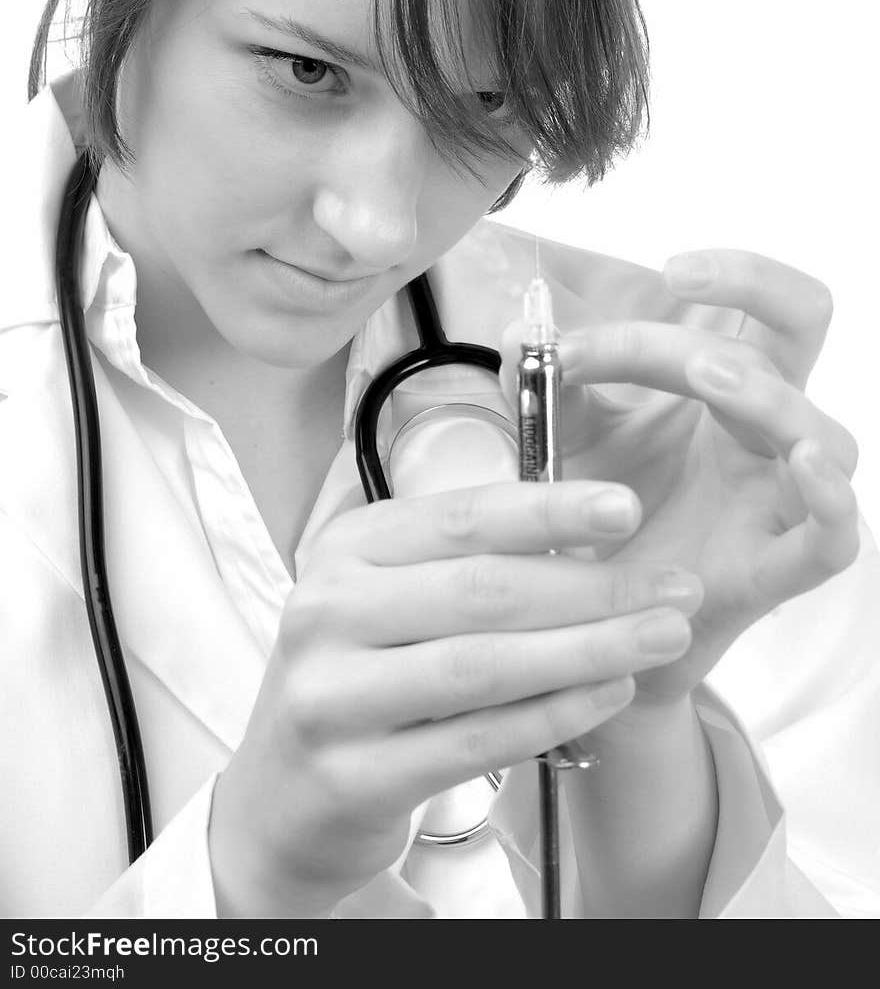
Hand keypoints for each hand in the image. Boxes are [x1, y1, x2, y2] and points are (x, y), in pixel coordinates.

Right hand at [208, 479, 704, 916]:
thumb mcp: (387, 597)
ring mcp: (331, 696)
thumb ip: (462, 558)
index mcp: (345, 550)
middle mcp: (326, 612)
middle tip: (676, 587)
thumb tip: (590, 526)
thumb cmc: (361, 677)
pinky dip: (553, 715)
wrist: (280, 798)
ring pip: (484, 666)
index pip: (461, 519)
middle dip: (593, 588)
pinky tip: (609, 694)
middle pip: (483, 592)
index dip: (549, 510)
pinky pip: (475, 741)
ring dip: (588, 649)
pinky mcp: (351, 774)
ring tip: (663, 637)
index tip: (627, 508)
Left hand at [500, 249, 860, 705]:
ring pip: (819, 426)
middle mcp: (766, 428)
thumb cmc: (606, 521)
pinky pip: (836, 535)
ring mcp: (780, 496)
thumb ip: (547, 393)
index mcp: (724, 387)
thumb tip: (517, 338)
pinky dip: (831, 499)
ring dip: (765, 392)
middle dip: (750, 282)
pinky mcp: (778, 568)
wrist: (601, 628)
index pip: (711, 316)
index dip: (635, 322)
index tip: (560, 352)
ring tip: (706, 375)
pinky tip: (805, 465)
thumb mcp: (569, 445)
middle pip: (798, 323)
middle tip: (678, 275)